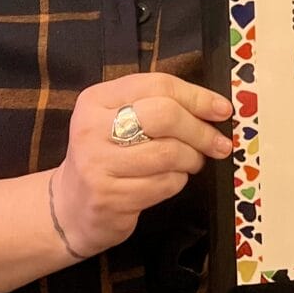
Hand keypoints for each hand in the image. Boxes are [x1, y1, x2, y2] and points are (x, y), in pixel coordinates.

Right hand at [50, 73, 232, 257]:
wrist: (70, 207)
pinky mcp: (109, 198)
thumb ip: (156, 106)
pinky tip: (171, 179)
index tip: (222, 110)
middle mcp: (92, 127)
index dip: (197, 96)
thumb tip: (214, 108)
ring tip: (192, 162)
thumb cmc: (107, 156)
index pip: (158, 85)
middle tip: (218, 143)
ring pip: (168, 153)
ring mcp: (97, 164)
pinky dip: (178, 181)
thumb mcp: (118, 119)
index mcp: (97, 98)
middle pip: (165, 115)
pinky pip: (164, 184)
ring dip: (192, 159)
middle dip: (200, 130)